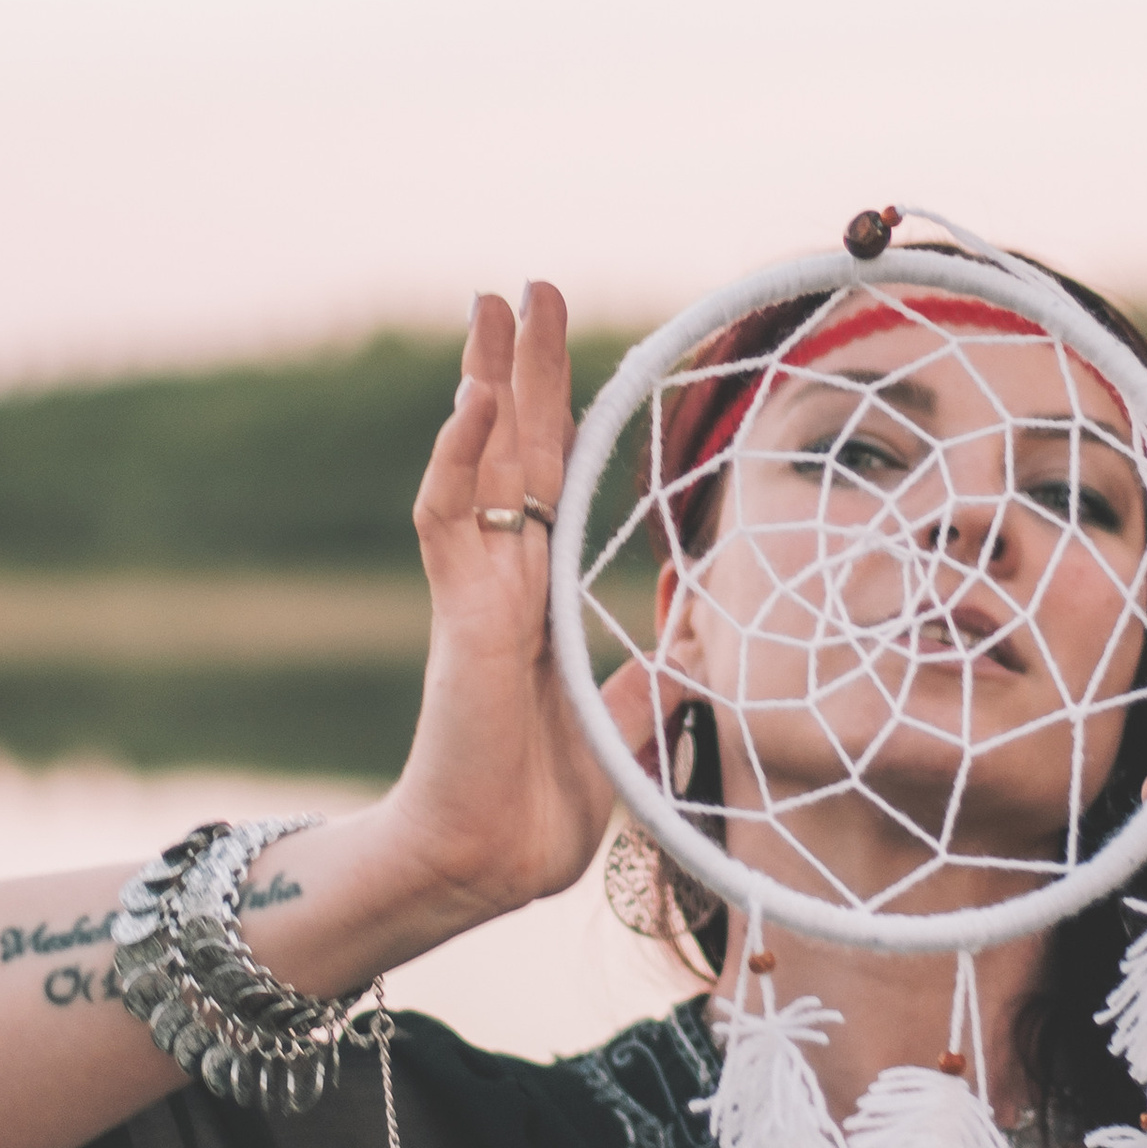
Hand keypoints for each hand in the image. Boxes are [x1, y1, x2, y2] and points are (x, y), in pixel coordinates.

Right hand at [386, 284, 650, 918]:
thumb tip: (698, 652)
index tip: (562, 345)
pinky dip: (456, 458)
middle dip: (522, 365)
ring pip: (474, 461)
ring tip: (490, 308)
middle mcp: (503, 578)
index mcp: (538, 596)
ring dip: (484, 382)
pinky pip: (448, 521)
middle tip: (524, 286)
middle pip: (512, 446)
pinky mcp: (459, 615)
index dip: (556, 410)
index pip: (548, 478)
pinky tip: (470, 400)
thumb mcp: (623, 728)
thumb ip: (651, 683)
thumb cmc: (540, 807)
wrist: (489, 861)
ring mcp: (475, 591)